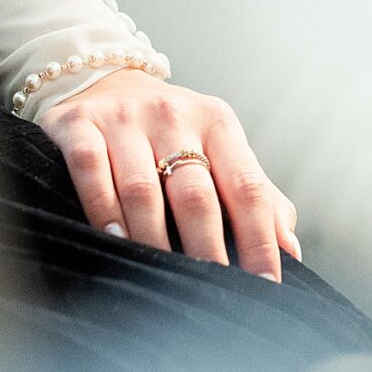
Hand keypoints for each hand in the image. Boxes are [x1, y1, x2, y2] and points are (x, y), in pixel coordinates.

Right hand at [40, 68, 300, 278]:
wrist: (103, 78)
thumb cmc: (171, 132)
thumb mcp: (217, 149)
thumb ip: (255, 195)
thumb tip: (290, 250)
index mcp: (218, 122)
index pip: (247, 186)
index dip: (260, 239)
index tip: (264, 286)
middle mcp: (175, 114)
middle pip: (195, 193)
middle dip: (207, 250)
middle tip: (212, 293)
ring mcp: (126, 118)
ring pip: (142, 188)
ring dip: (154, 239)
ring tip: (163, 278)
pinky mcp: (80, 123)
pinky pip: (91, 168)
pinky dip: (103, 209)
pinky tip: (114, 240)